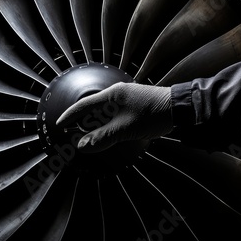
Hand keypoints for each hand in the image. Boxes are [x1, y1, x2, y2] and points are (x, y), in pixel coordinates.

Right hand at [56, 82, 173, 152]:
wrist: (180, 109)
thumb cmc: (154, 115)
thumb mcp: (125, 129)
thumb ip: (102, 138)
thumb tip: (82, 146)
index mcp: (112, 95)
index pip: (84, 105)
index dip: (70, 116)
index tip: (60, 124)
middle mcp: (118, 94)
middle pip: (93, 109)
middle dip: (83, 124)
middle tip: (75, 137)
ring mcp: (127, 99)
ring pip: (105, 113)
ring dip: (97, 126)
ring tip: (91, 139)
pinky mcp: (135, 106)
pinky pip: (115, 116)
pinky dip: (108, 126)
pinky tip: (110, 135)